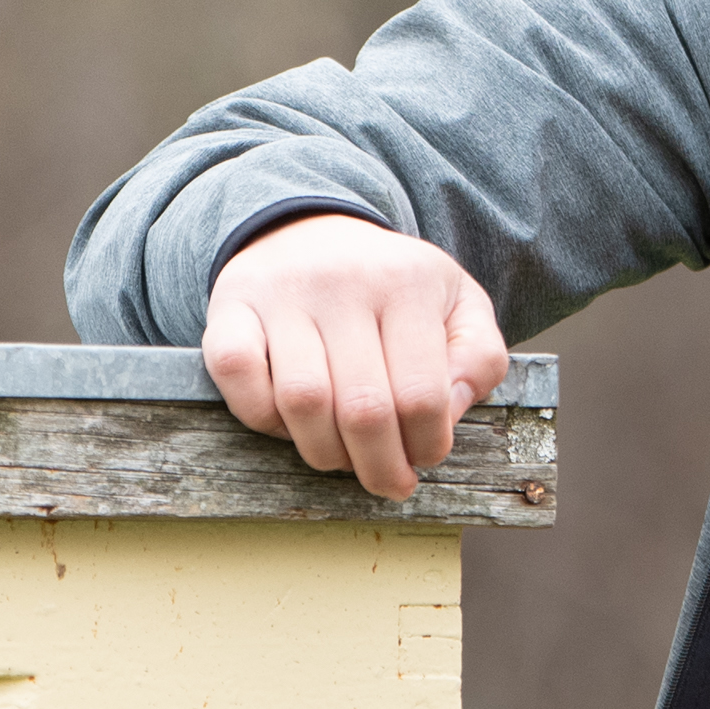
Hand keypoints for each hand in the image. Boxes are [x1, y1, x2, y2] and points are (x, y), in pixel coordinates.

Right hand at [201, 214, 508, 503]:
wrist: (308, 228)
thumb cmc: (391, 284)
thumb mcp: (458, 303)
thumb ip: (479, 357)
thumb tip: (450, 411)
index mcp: (406, 283)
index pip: (422, 394)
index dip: (427, 444)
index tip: (425, 455)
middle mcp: (341, 283)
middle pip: (363, 409)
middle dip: (380, 465)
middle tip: (388, 480)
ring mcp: (280, 294)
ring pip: (302, 402)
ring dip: (325, 452)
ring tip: (343, 456)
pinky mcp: (230, 308)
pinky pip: (238, 379)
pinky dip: (263, 418)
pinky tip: (289, 422)